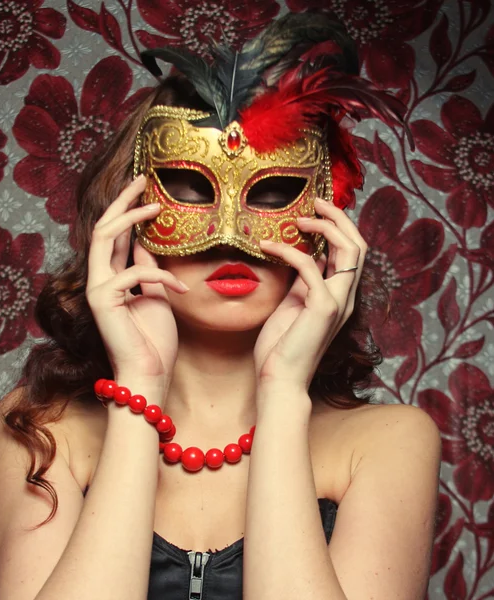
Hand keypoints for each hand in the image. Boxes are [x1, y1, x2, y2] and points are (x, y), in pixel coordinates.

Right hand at [86, 176, 188, 381]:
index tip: (145, 188)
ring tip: (157, 206)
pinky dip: (162, 277)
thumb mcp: (156, 295)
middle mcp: (98, 278)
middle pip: (103, 226)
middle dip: (122, 200)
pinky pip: (133, 273)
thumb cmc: (154, 338)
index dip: (127, 209)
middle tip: (142, 178)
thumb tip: (146, 244)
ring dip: (131, 217)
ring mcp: (96, 288)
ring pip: (105, 237)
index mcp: (112, 277)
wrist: (149, 372)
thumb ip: (147, 269)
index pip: (115, 234)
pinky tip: (182, 288)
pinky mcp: (102, 300)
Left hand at [253, 198, 366, 392]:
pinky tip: (268, 247)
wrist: (279, 379)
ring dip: (325, 227)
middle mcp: (346, 297)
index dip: (339, 227)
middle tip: (315, 201)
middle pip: (358, 244)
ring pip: (349, 249)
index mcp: (340, 296)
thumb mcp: (293, 305)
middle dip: (339, 217)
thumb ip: (303, 283)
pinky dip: (289, 251)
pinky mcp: (322, 308)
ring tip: (299, 218)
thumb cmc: (282, 346)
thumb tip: (307, 258)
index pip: (352, 252)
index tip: (316, 212)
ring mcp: (337, 302)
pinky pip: (310, 266)